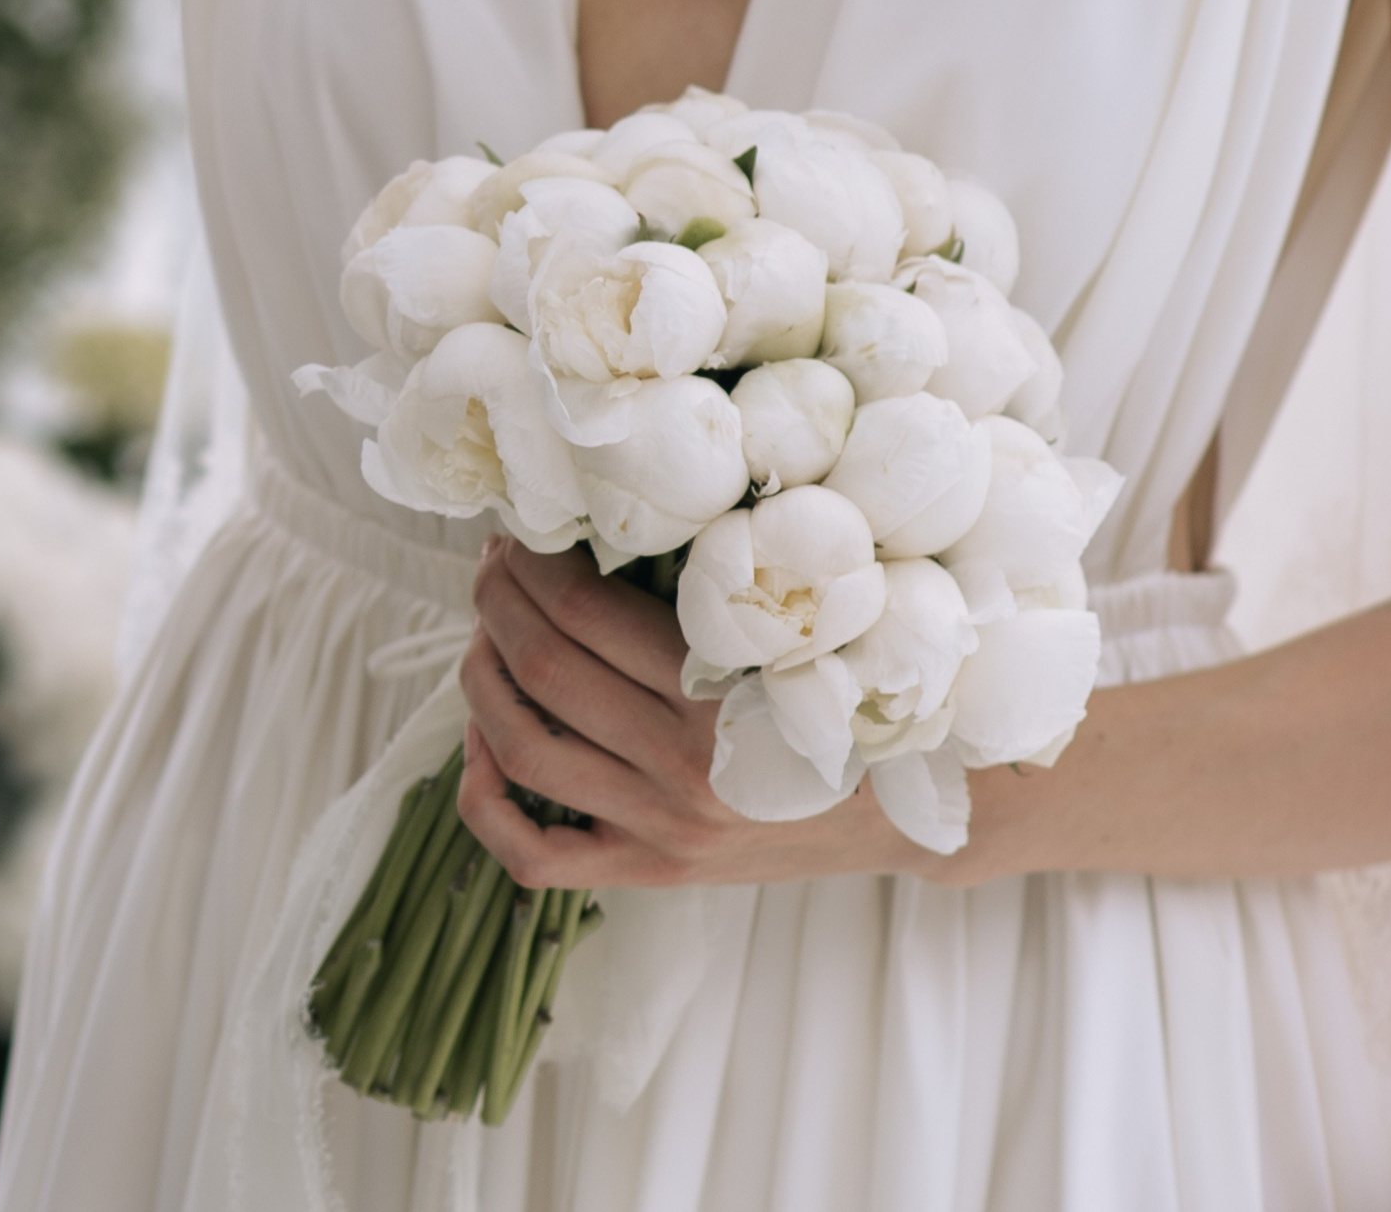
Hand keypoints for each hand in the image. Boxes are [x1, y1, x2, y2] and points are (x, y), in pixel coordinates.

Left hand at [456, 539, 929, 887]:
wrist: (910, 811)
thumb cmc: (852, 695)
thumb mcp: (799, 633)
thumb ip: (713, 592)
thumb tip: (603, 519)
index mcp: (726, 693)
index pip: (584, 611)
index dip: (533, 561)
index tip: (524, 530)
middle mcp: (687, 767)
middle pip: (543, 666)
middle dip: (496, 599)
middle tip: (492, 562)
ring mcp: (662, 828)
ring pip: (523, 747)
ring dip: (479, 676)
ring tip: (482, 632)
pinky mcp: (650, 871)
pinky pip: (532, 853)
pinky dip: (482, 796)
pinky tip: (479, 742)